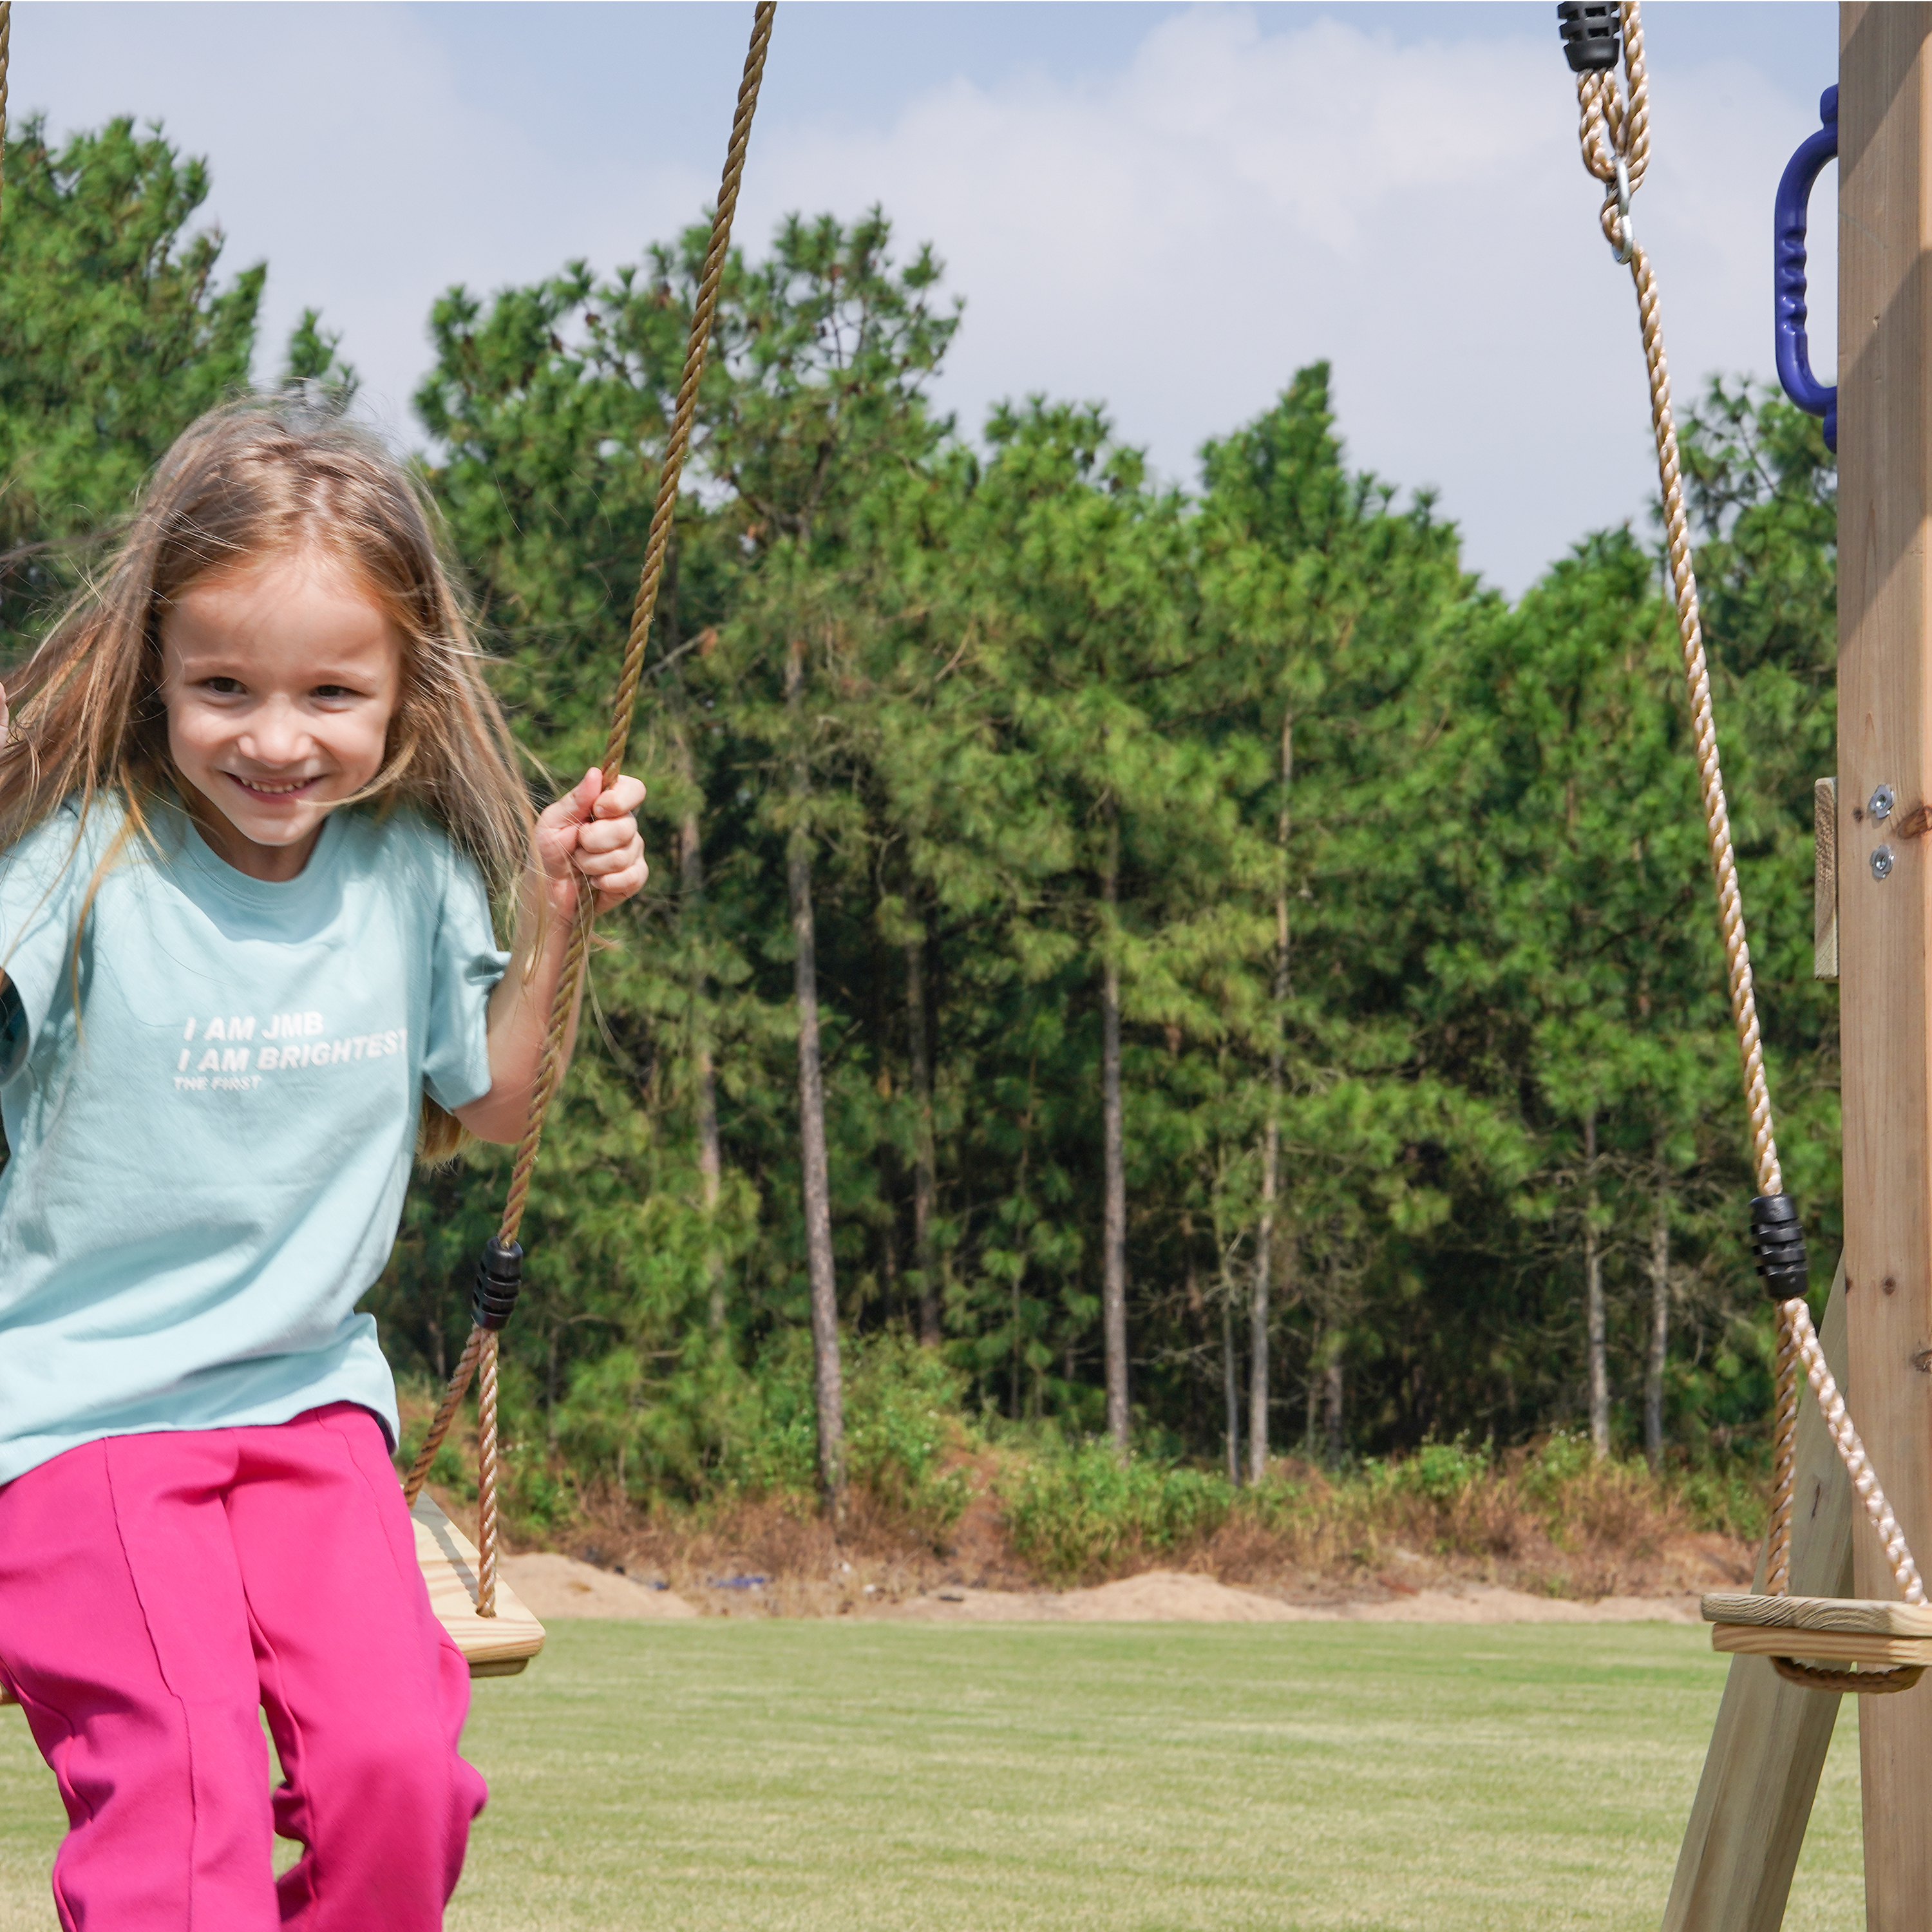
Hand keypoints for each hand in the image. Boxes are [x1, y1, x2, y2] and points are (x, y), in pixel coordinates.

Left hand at [534, 768, 647, 915]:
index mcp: (607, 805)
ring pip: (624, 854)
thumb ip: (575, 800)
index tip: (598, 810)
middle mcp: (624, 825)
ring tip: (580, 865)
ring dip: (593, 864)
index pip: (634, 789)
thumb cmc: (547, 851)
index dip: (619, 799)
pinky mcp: (634, 877)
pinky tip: (595, 882)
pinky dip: (607, 882)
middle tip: (577, 845)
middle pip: (627, 825)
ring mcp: (632, 851)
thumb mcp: (552, 822)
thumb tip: (595, 772)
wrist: (547, 890)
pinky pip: (632, 877)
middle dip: (594, 839)